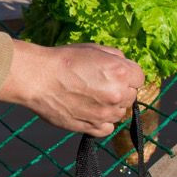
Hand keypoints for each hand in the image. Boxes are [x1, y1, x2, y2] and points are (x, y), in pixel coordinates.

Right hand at [0, 41, 144, 135]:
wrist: (36, 78)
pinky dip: (100, 122)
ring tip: (88, 97)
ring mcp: (106, 114)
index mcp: (121, 72)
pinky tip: (87, 111)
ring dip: (109, 106)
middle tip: (97, 84)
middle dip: (119, 90)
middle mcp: (118, 94)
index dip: (126, 74)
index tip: (113, 74)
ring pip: (119, 112)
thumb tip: (124, 66)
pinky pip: (107, 128)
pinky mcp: (93, 128)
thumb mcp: (92, 49)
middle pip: (131, 95)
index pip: (139, 77)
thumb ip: (115, 57)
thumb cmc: (62, 60)